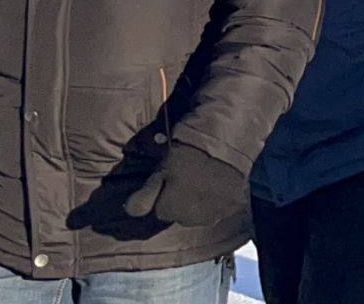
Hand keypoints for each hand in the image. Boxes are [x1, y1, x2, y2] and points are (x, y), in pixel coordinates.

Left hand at [124, 143, 245, 226]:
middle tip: (189, 177)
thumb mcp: (161, 170)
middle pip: (182, 215)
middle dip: (183, 201)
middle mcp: (192, 220)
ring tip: (206, 180)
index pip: (161, 210)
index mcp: (171, 211)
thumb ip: (146, 194)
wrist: (227, 143)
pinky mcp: (233, 207)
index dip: (165, 194)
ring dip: (201, 202)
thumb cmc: (188, 154)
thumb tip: (130, 211)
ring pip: (202, 213)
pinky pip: (222, 208)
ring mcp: (215, 215)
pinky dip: (220, 199)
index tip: (171, 178)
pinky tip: (221, 182)